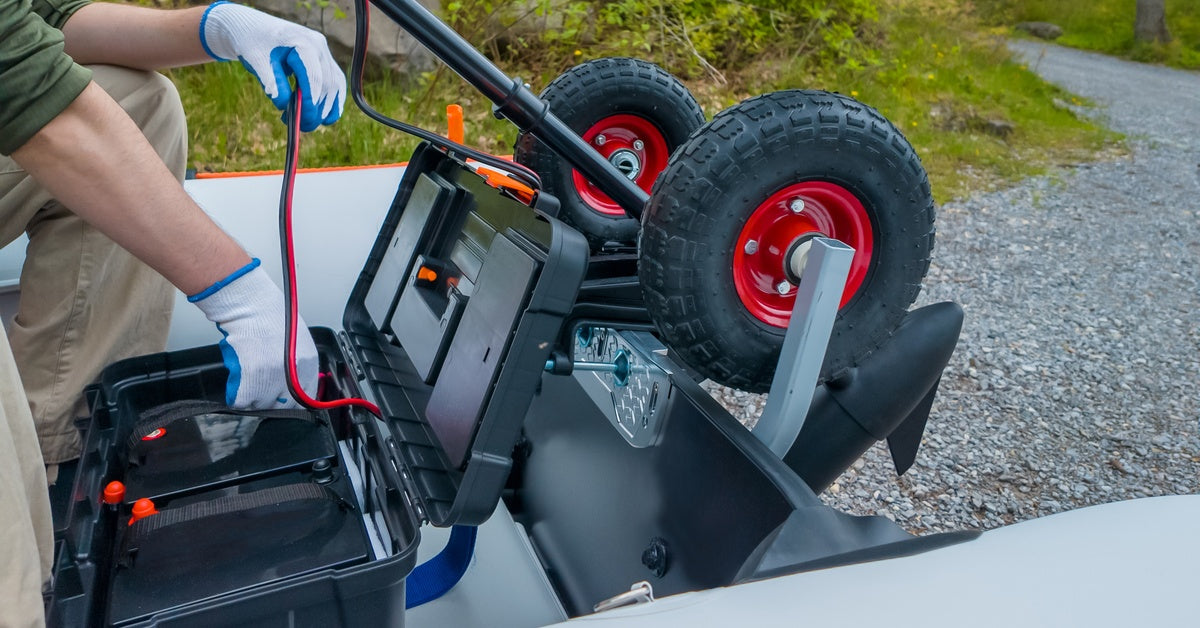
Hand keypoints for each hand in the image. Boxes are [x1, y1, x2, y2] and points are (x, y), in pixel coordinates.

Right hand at [188, 259, 317, 408]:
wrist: (249, 304)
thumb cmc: (270, 315)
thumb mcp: (297, 340)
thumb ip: (298, 364)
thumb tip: (295, 381)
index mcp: (307, 363)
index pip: (306, 397)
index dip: (293, 401)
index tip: (284, 400)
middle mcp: (292, 374)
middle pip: (283, 406)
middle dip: (271, 401)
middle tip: (261, 387)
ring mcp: (271, 379)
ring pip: (260, 405)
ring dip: (252, 396)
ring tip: (248, 377)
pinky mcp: (249, 380)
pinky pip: (241, 401)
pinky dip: (235, 393)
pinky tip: (237, 379)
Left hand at [199, 1, 345, 130]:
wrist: (254, 29)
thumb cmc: (253, 43)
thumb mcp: (256, 61)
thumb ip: (270, 81)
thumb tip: (283, 105)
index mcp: (303, 42)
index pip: (314, 77)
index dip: (311, 102)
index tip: (301, 121)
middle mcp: (319, 47)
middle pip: (327, 85)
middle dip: (316, 110)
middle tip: (300, 126)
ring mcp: (325, 54)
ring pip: (335, 87)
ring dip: (325, 109)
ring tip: (306, 123)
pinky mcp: (325, 63)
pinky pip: (336, 85)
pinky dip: (332, 103)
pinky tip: (325, 118)